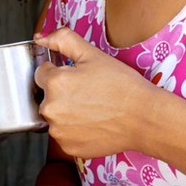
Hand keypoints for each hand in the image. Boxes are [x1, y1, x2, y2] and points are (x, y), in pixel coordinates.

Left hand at [34, 27, 158, 159]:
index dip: (60, 72)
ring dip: (67, 113)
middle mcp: (50, 109)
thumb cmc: (121, 85)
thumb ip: (63, 40)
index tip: (78, 78)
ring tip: (93, 109)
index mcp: (54, 83)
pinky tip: (94, 123)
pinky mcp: (68, 148)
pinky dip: (75, 130)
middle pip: (46, 97)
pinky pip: (65, 135)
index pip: (42, 73)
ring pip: (55, 117)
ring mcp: (58, 131)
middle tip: (89, 93)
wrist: (144, 118)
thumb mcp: (92, 54)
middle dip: (62, 93)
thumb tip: (41, 38)